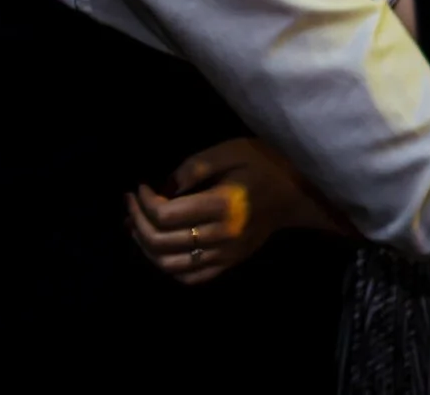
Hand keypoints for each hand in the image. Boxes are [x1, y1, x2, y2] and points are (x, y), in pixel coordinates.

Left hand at [126, 138, 332, 284]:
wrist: (298, 193)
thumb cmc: (265, 165)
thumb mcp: (234, 151)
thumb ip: (196, 165)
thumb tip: (164, 188)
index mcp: (223, 206)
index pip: (165, 214)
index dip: (143, 202)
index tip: (139, 187)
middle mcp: (222, 236)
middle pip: (160, 242)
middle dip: (137, 223)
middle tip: (131, 205)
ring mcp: (225, 255)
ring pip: (168, 264)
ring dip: (144, 247)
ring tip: (138, 226)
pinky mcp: (228, 263)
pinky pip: (189, 278)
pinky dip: (167, 267)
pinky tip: (160, 249)